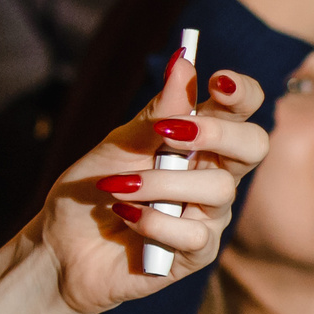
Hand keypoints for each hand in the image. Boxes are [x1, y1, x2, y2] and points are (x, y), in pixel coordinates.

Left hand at [38, 49, 267, 313]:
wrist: (59, 246)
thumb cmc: (90, 190)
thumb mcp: (117, 146)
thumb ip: (156, 113)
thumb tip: (182, 60)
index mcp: (197, 141)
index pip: (240, 110)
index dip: (241, 93)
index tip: (219, 81)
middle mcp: (211, 174)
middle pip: (254, 145)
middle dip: (218, 133)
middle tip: (169, 133)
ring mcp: (208, 215)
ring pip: (219, 190)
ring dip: (161, 184)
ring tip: (117, 188)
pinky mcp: (196, 253)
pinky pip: (195, 233)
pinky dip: (154, 220)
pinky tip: (125, 218)